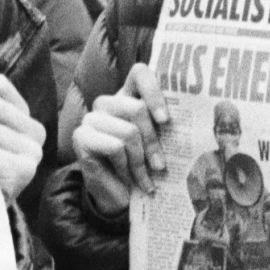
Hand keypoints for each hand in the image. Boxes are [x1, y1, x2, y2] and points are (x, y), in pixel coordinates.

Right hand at [71, 62, 170, 217]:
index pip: (139, 72)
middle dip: (153, 142)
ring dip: (140, 161)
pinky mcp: (81, 136)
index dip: (154, 92)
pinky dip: (125, 167)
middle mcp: (107, 102)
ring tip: (144, 177)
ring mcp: (91, 118)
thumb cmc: (142, 167)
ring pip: (128, 131)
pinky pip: (114, 146)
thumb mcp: (158, 143)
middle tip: (161, 165)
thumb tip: (188, 121)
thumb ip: (166, 126)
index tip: (165, 121)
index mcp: (128, 96)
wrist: (117, 197)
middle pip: (137, 108)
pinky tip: (127, 178)